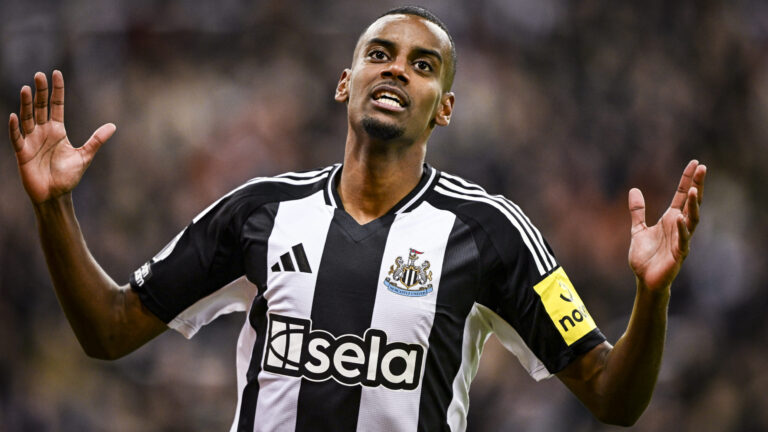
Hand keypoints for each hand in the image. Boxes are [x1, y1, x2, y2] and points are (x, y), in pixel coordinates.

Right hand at [8, 71, 115, 203]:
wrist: (55, 195)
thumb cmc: (68, 176)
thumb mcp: (84, 156)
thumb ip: (96, 140)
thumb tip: (113, 126)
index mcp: (57, 131)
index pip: (56, 106)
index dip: (57, 91)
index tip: (56, 73)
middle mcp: (43, 132)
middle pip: (40, 107)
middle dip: (40, 92)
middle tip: (39, 75)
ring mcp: (31, 141)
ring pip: (27, 118)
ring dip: (26, 104)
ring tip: (26, 89)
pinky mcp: (22, 153)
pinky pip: (17, 138)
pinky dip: (15, 128)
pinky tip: (14, 116)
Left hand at [628, 160, 706, 291]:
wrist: (645, 280)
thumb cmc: (645, 257)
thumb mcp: (637, 229)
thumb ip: (637, 211)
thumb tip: (634, 189)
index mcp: (671, 219)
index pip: (682, 196)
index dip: (687, 179)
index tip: (695, 163)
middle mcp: (679, 226)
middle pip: (692, 203)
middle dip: (697, 186)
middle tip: (703, 168)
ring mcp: (681, 240)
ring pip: (692, 219)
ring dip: (694, 205)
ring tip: (694, 190)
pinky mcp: (679, 254)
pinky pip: (683, 240)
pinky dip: (682, 230)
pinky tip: (680, 219)